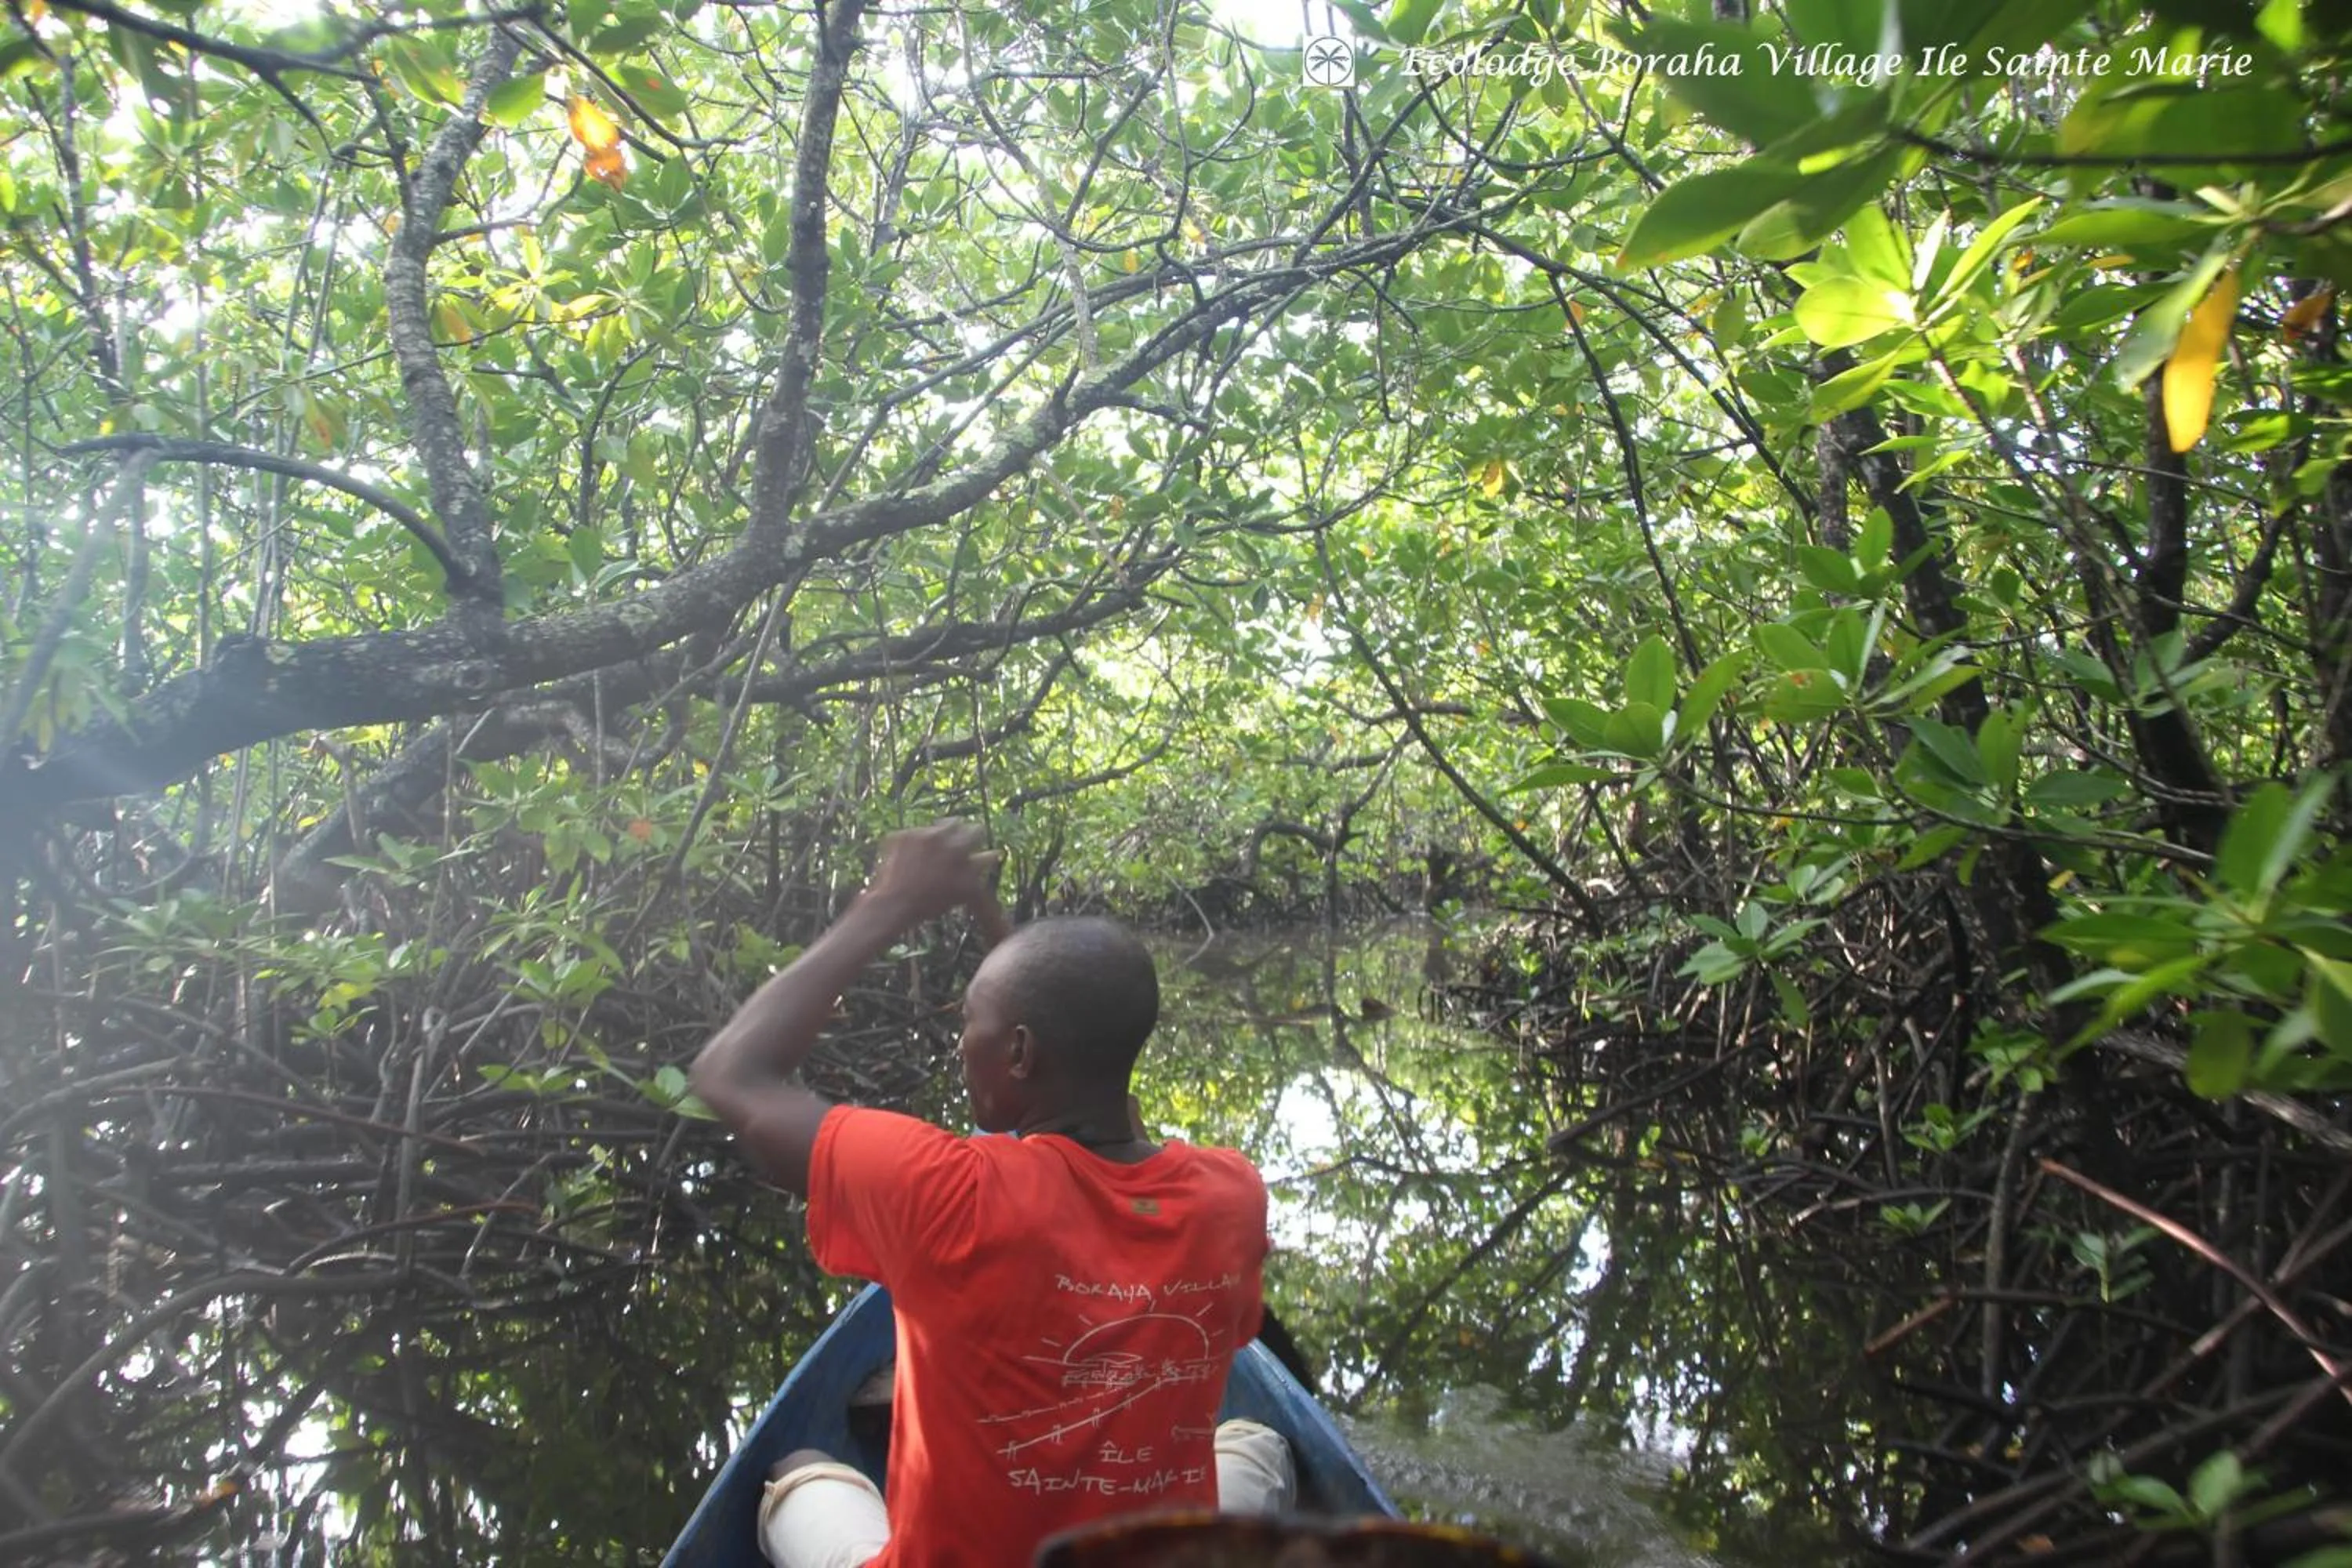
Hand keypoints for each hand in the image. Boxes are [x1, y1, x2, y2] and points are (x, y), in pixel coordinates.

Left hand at [864, 821, 1001, 925]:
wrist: (895, 903)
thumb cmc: (932, 902)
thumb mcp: (963, 890)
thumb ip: (980, 868)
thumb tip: (995, 853)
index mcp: (962, 849)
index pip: (978, 833)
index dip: (978, 842)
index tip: (976, 848)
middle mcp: (944, 837)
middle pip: (960, 824)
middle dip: (961, 835)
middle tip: (954, 849)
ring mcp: (922, 834)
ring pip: (939, 826)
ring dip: (939, 835)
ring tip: (932, 853)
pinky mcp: (903, 834)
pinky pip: (914, 833)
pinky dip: (915, 843)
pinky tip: (911, 858)